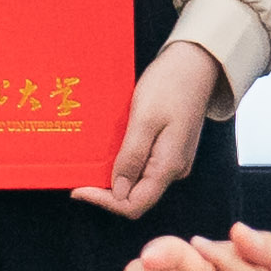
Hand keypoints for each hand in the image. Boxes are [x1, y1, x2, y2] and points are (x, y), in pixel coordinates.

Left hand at [84, 36, 229, 219]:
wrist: (193, 66)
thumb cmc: (168, 87)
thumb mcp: (144, 120)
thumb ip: (132, 156)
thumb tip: (119, 191)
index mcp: (169, 166)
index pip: (134, 204)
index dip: (104, 202)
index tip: (77, 189)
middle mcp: (173, 170)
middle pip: (135, 196)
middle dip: (105, 191)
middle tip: (77, 175)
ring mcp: (172, 160)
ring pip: (138, 182)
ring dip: (112, 177)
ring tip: (86, 164)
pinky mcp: (168, 148)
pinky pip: (142, 166)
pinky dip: (121, 164)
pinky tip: (104, 152)